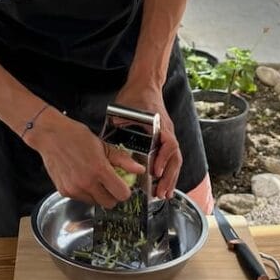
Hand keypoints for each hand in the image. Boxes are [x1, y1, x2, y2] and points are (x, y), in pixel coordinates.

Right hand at [25, 110, 142, 205]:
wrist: (50, 135)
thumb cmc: (75, 136)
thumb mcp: (103, 144)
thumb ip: (122, 159)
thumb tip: (139, 169)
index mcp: (99, 169)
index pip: (122, 194)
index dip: (125, 190)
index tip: (123, 184)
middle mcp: (86, 183)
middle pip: (109, 203)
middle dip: (112, 195)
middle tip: (109, 183)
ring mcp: (74, 189)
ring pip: (95, 203)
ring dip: (98, 195)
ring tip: (93, 178)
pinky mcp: (64, 192)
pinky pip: (81, 199)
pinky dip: (84, 192)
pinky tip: (81, 178)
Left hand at [113, 84, 182, 199]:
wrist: (145, 84)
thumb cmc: (135, 96)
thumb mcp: (124, 110)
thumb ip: (118, 126)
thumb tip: (105, 145)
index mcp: (159, 125)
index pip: (168, 144)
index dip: (163, 159)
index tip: (156, 171)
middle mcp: (167, 132)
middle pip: (174, 157)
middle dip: (169, 177)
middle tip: (161, 193)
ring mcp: (168, 135)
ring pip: (174, 160)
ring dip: (170, 178)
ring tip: (164, 195)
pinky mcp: (164, 138)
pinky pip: (170, 157)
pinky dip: (168, 172)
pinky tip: (162, 184)